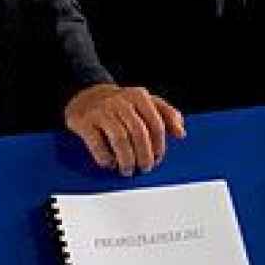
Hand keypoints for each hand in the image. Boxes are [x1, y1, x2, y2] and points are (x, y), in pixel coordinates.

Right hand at [64, 83, 186, 175]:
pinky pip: (97, 143)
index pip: (156, 123)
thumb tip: (180, 133)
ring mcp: (102, 111)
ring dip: (126, 159)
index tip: (158, 158)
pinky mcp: (84, 121)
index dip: (159, 145)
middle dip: (144, 155)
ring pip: (119, 139)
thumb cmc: (121, 103)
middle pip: (139, 132)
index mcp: (139, 96)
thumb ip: (167, 114)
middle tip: (145, 168)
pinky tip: (109, 163)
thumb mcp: (146, 102)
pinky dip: (105, 157)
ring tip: (128, 170)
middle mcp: (121, 102)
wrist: (86, 95)